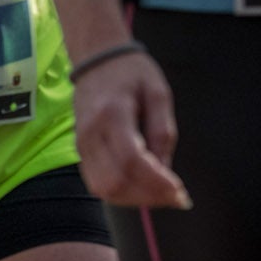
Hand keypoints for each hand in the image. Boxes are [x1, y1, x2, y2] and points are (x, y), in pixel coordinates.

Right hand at [73, 50, 190, 208]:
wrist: (96, 60)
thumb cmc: (131, 73)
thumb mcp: (158, 94)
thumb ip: (163, 132)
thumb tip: (165, 171)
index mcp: (112, 114)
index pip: (131, 160)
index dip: (156, 182)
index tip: (180, 193)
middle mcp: (91, 133)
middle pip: (115, 181)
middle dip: (147, 197)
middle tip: (174, 198)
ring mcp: (81, 144)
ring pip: (103, 188)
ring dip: (134, 199)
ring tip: (159, 195)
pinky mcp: (80, 151)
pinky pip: (97, 183)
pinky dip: (121, 193)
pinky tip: (141, 188)